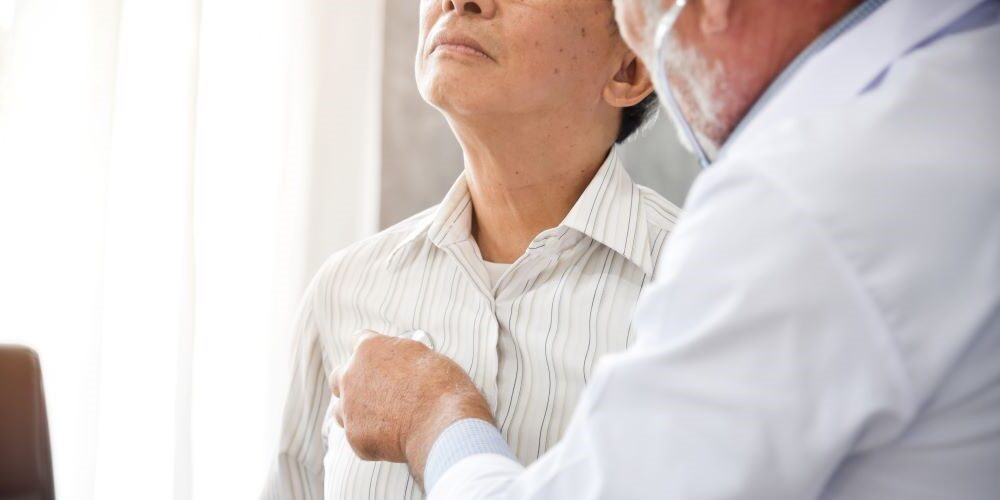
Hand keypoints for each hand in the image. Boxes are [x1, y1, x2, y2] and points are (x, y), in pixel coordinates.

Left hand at [331, 330, 494, 482]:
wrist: (444, 424)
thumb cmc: (442, 387)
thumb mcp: (425, 357)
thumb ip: (402, 358)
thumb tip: (402, 365)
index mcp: (368, 349)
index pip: (359, 340)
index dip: (374, 352)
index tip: (383, 361)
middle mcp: (351, 375)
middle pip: (339, 376)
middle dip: (354, 382)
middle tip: (376, 391)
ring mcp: (349, 408)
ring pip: (340, 410)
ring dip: (356, 412)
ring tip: (383, 419)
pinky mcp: (355, 437)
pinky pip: (358, 436)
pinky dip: (373, 438)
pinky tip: (394, 439)